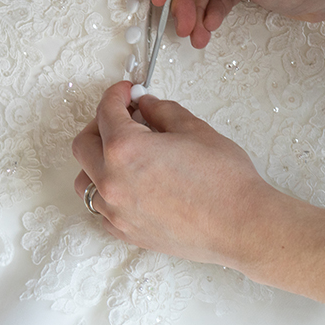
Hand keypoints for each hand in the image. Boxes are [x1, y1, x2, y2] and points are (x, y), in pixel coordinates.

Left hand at [71, 81, 275, 269]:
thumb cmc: (223, 181)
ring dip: (96, 160)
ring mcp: (116, 211)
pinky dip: (107, 191)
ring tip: (123, 153)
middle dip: (99, 124)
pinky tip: (129, 183)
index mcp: (124, 149)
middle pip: (83, 144)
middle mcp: (112, 181)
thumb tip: (144, 105)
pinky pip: (101, 208)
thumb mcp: (193, 129)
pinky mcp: (126, 232)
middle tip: (124, 117)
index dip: (116, 94)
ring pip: (84, 180)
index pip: (106, 111)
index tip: (127, 91)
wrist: (241, 225)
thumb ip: (161, 111)